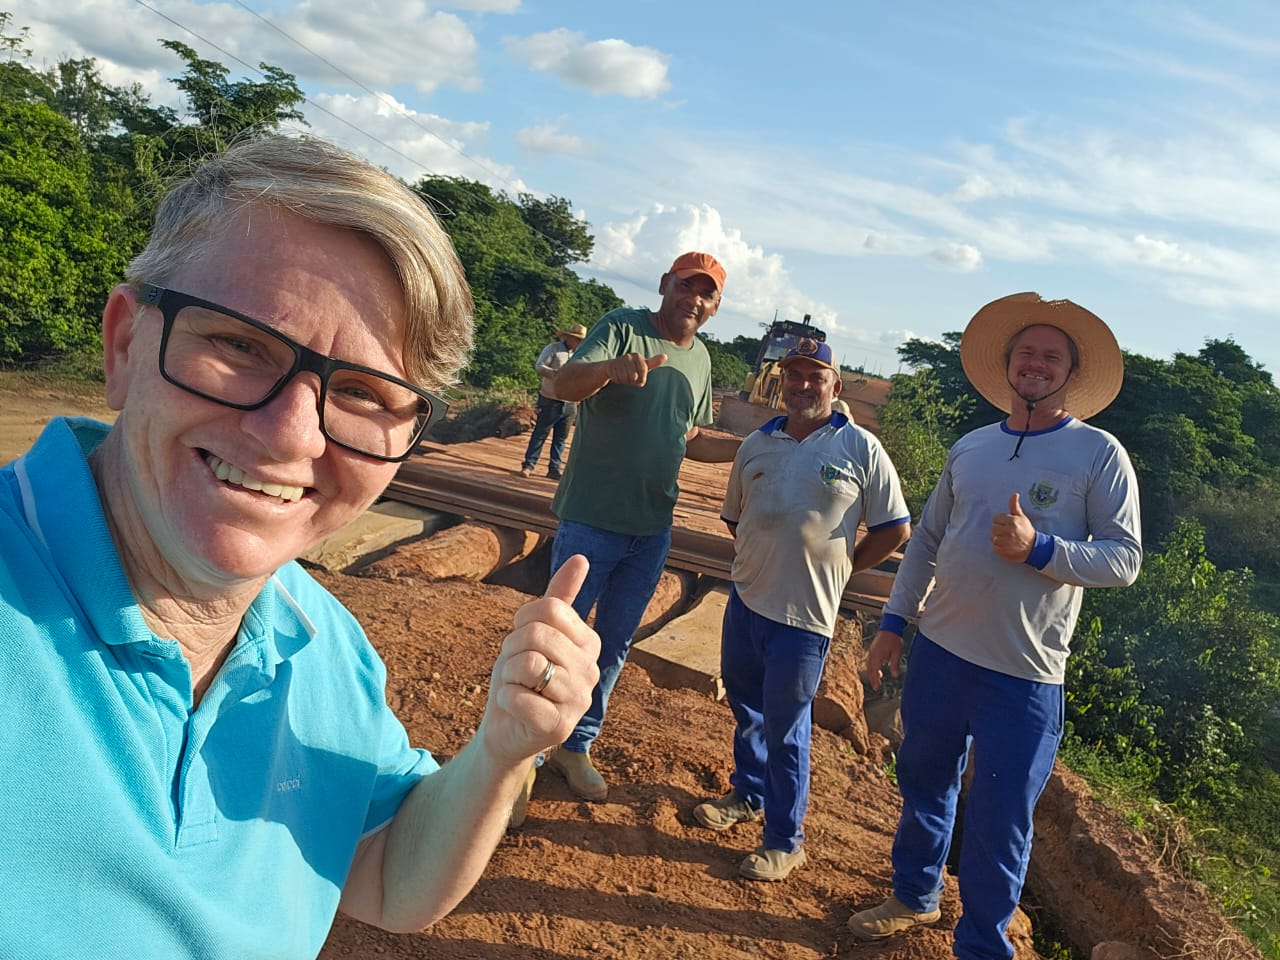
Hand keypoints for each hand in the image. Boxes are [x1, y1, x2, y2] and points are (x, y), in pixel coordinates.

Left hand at [480, 555, 600, 763]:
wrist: (507, 727)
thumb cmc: (521, 676)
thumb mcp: (534, 632)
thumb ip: (558, 597)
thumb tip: (581, 557)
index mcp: (589, 643)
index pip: (549, 608)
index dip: (522, 622)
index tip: (524, 643)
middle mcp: (592, 670)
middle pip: (537, 634)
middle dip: (511, 650)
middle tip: (516, 670)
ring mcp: (579, 701)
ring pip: (526, 664)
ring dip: (507, 676)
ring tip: (519, 688)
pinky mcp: (560, 727)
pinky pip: (517, 696)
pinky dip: (505, 699)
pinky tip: (516, 709)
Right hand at [606, 351, 666, 387]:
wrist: (612, 367)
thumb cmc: (631, 368)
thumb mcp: (644, 366)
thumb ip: (654, 362)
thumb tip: (666, 356)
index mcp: (638, 356)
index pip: (643, 372)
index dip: (641, 379)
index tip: (638, 377)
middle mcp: (628, 356)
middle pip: (634, 377)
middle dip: (632, 381)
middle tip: (630, 377)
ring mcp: (619, 360)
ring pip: (625, 378)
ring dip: (625, 381)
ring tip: (623, 376)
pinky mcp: (611, 365)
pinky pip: (617, 379)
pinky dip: (618, 380)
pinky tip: (617, 375)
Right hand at [864, 630, 903, 691]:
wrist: (890, 627)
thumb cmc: (894, 639)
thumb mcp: (897, 653)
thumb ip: (895, 664)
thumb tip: (895, 676)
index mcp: (877, 656)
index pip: (874, 671)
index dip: (874, 680)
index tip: (877, 688)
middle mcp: (872, 654)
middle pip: (869, 669)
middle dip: (872, 679)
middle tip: (876, 687)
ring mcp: (871, 651)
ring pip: (868, 665)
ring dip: (872, 673)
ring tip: (878, 679)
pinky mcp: (872, 649)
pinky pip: (870, 661)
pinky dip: (872, 667)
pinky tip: (878, 670)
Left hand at [991, 492, 1035, 562]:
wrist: (1033, 548)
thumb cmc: (1026, 530)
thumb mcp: (1021, 517)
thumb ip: (1015, 506)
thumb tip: (1015, 494)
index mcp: (1012, 521)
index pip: (996, 518)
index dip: (1000, 521)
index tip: (1006, 524)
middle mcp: (1009, 531)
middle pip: (993, 528)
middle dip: (998, 529)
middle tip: (1006, 532)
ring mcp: (1006, 542)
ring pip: (992, 537)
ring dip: (997, 538)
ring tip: (1006, 539)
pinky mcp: (1004, 551)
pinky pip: (994, 547)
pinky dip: (998, 547)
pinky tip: (1005, 546)